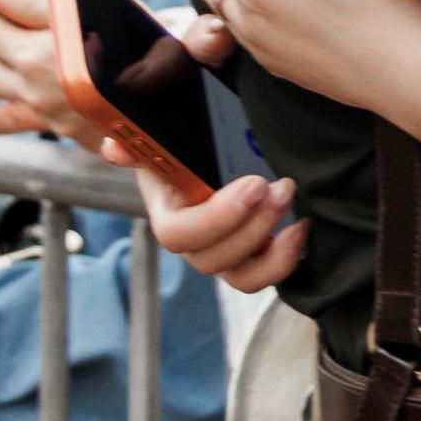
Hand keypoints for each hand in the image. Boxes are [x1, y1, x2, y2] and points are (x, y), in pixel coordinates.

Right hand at [111, 140, 302, 291]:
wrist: (207, 164)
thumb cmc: (184, 155)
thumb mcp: (163, 143)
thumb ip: (140, 144)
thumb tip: (115, 148)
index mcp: (169, 215)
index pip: (179, 234)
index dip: (217, 217)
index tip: (255, 183)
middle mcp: (195, 243)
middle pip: (213, 259)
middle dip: (253, 227)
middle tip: (283, 189)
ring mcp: (225, 255)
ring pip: (241, 277)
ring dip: (273, 254)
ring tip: (300, 220)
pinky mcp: (254, 258)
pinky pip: (265, 276)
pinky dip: (287, 262)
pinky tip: (305, 230)